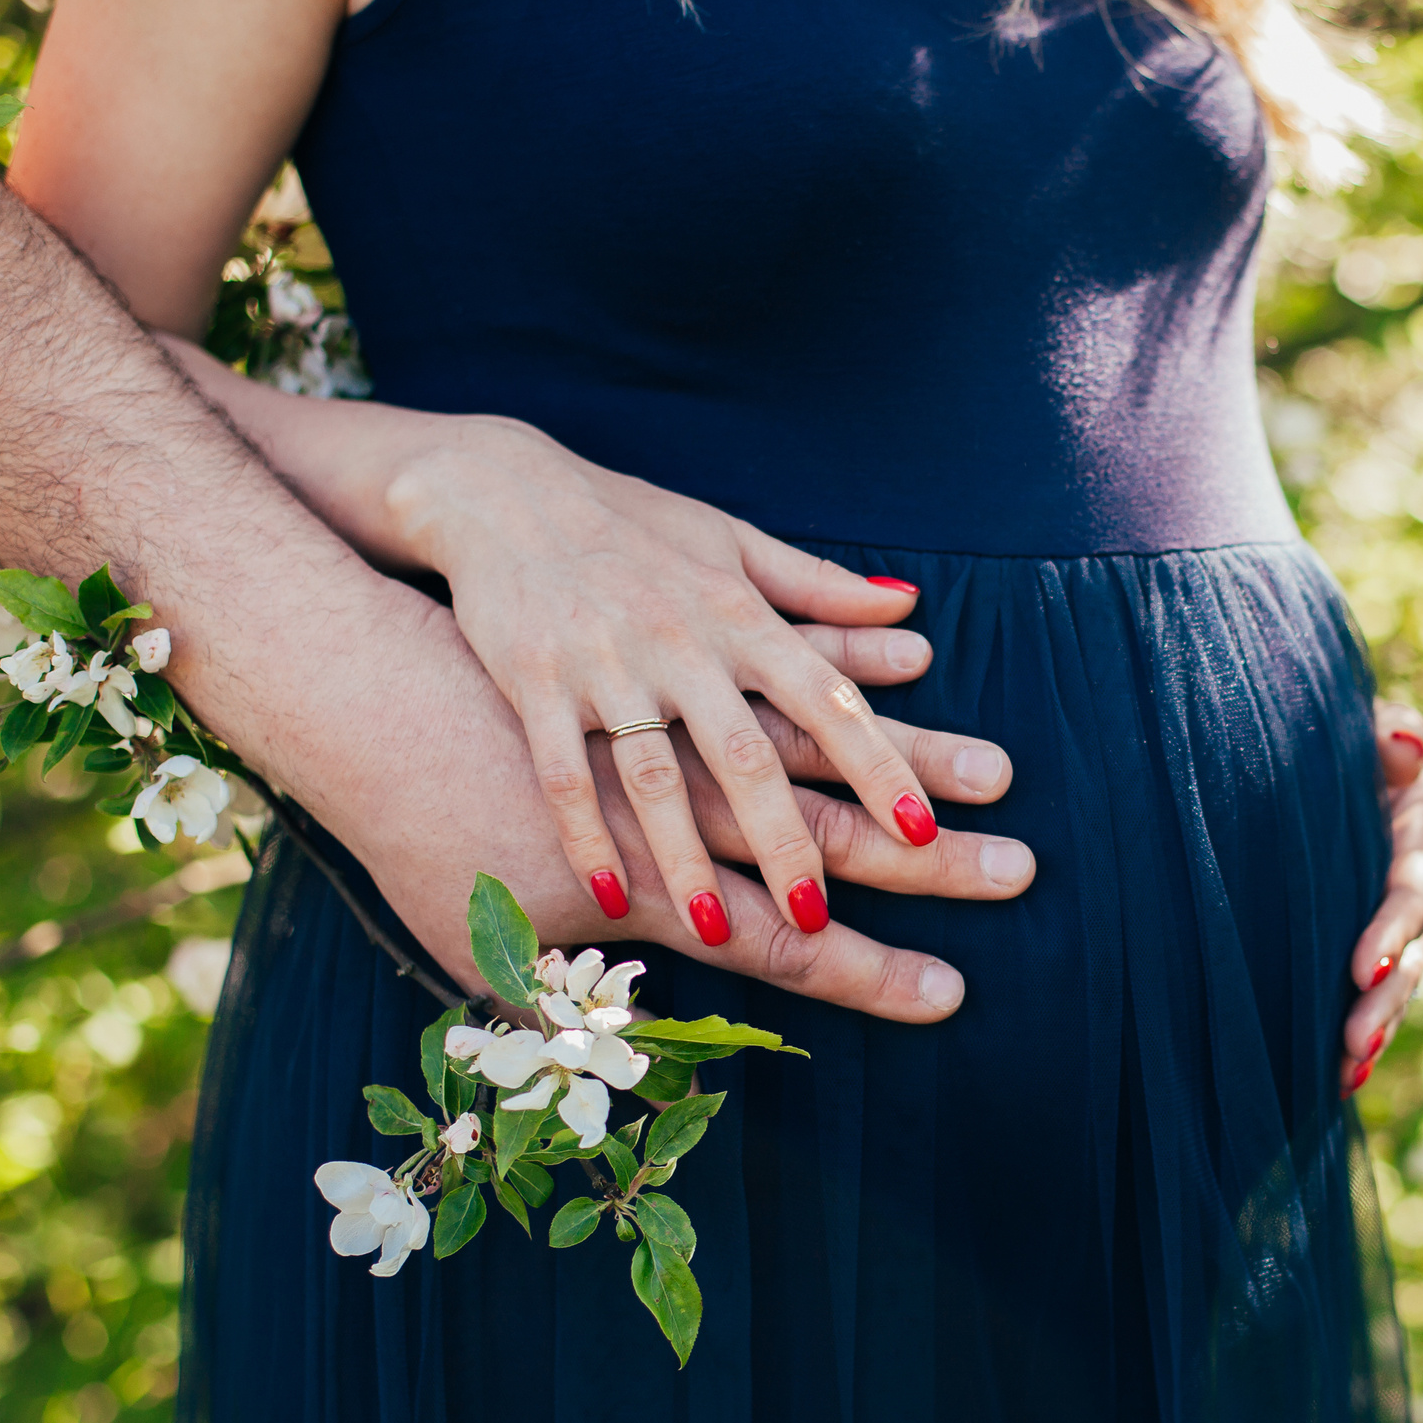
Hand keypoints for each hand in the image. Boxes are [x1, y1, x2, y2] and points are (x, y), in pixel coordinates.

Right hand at [276, 581, 1028, 1023]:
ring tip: (716, 933)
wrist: (500, 489)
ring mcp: (606, 665)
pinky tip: (610, 896)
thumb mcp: (732, 542)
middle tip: (819, 918)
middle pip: (746, 754)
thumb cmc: (633, 524)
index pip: (827, 697)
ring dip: (686, 857)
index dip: (877, 764)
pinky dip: (587, 835)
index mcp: (741, 613)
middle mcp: (681, 642)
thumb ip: (820, 586)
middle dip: (785, 840)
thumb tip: (910, 607)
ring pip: (655, 775)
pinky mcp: (535, 682)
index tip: (922, 829)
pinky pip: (564, 772)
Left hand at [1341, 702, 1422, 1095]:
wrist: (1328, 750)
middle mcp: (1417, 880)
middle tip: (1353, 1042)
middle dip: (1386, 1000)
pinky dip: (1365, 1033)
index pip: (1410, 888)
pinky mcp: (1372, 936)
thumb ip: (1391, 732)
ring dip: (1378, 1028)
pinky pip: (1376, 989)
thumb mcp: (1365, 720)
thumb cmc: (1343, 730)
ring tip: (1348, 1072)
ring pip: (1399, 981)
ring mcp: (1398, 915)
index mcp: (1420, 831)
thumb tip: (1403, 742)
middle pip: (1412, 950)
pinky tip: (1340, 1080)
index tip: (1361, 969)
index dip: (1390, 930)